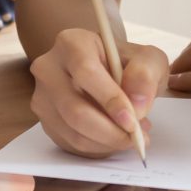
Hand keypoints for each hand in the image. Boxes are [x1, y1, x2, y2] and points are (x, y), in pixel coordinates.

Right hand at [29, 29, 167, 157]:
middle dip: (110, 132)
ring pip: (73, 132)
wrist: (107, 72)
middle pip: (74, 110)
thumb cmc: (126, 64)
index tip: (132, 120)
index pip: (86, 72)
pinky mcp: (45, 119)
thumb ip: (145, 75)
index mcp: (71, 43)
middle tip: (136, 138)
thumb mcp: (148, 59)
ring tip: (130, 135)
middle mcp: (48, 68)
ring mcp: (42, 95)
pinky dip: (99, 147)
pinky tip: (113, 136)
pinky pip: (72, 143)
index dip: (110, 99)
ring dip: (107, 142)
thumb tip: (136, 105)